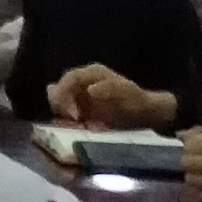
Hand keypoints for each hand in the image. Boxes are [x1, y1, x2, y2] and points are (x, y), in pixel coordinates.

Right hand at [46, 64, 176, 129]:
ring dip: (63, 114)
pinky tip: (82, 127)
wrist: (144, 112)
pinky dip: (68, 120)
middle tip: (75, 123)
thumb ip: (110, 88)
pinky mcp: (78, 106)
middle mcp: (81, 81)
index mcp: (91, 73)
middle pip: (57, 89)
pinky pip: (64, 112)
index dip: (65, 95)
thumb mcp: (127, 92)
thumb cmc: (136, 100)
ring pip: (57, 100)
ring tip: (79, 126)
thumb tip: (89, 90)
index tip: (75, 116)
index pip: (69, 79)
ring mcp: (78, 93)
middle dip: (61, 106)